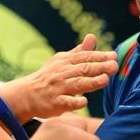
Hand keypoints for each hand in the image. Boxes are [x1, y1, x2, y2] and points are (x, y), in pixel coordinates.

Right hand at [0, 34, 117, 121]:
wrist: (26, 94)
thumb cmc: (49, 77)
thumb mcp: (62, 61)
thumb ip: (80, 51)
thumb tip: (93, 36)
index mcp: (64, 61)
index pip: (84, 57)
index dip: (99, 56)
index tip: (114, 56)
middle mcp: (61, 73)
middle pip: (83, 69)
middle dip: (99, 67)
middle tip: (114, 66)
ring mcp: (57, 88)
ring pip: (76, 84)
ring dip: (91, 82)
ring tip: (105, 80)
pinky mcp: (54, 103)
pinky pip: (65, 102)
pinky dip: (74, 102)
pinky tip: (83, 102)